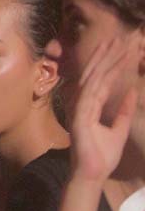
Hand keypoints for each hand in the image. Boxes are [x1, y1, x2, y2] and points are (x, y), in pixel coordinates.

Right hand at [69, 38, 137, 183]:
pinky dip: (104, 77)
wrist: (92, 174)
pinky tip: (114, 66)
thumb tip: (130, 91)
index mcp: (88, 104)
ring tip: (119, 43)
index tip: (124, 47)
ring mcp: (80, 107)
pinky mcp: (81, 115)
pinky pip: (94, 91)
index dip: (112, 62)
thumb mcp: (118, 129)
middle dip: (108, 53)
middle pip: (95, 72)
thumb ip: (123, 110)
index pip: (101, 78)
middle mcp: (81, 102)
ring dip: (107, 59)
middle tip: (122, 36)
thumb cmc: (101, 155)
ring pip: (94, 77)